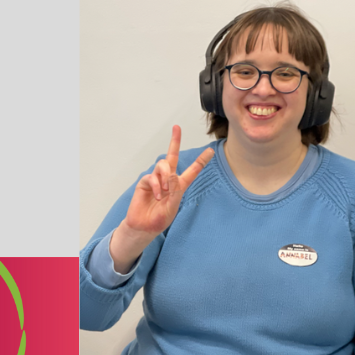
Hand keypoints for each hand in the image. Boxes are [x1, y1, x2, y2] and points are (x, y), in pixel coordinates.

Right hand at [110, 125, 214, 272]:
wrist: (143, 226)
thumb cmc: (159, 219)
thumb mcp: (172, 208)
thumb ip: (175, 191)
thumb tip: (172, 174)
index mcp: (179, 186)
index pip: (192, 171)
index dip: (201, 161)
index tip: (210, 150)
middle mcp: (168, 180)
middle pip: (172, 156)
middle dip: (174, 141)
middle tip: (176, 127)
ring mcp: (156, 180)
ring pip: (162, 166)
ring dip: (165, 176)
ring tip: (163, 192)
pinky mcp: (145, 183)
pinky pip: (152, 176)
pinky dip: (156, 185)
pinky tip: (157, 195)